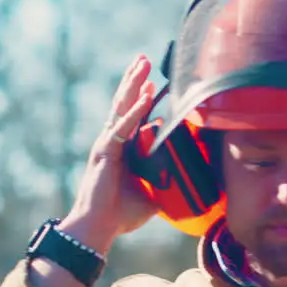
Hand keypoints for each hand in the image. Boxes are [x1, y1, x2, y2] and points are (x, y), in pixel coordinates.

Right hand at [60, 53, 159, 251]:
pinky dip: (134, 111)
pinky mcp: (105, 152)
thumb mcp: (153, 195)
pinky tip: (144, 96)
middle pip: (125, 103)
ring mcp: (108, 144)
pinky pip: (122, 127)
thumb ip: (165, 182)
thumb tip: (187, 182)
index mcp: (123, 149)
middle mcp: (114, 141)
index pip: (134, 116)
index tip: (154, 80)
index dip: (142, 97)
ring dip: (133, 84)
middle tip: (145, 59)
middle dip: (136, 80)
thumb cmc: (121, 214)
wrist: (99, 228)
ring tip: (142, 64)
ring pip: (121, 107)